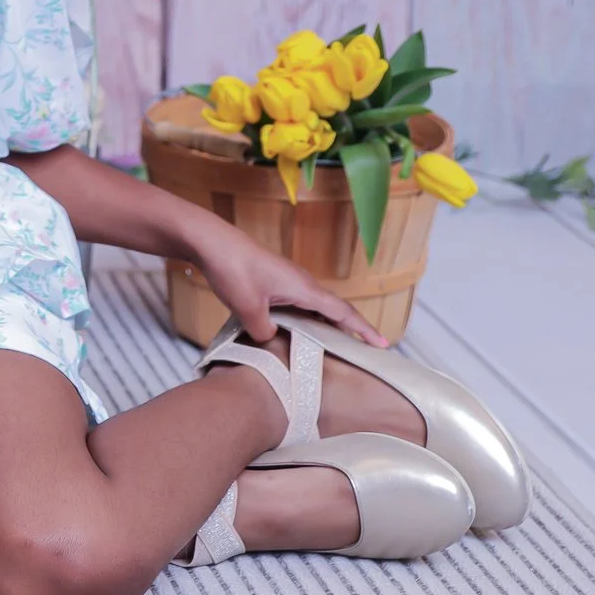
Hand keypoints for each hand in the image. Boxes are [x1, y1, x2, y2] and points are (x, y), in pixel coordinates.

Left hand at [190, 221, 386, 346]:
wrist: (211, 241)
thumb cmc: (233, 270)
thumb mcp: (248, 308)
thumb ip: (265, 331)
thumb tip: (272, 338)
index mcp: (304, 289)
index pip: (342, 312)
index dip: (363, 330)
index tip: (383, 345)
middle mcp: (302, 283)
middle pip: (334, 309)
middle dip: (350, 330)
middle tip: (363, 352)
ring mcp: (288, 280)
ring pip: (315, 306)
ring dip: (326, 324)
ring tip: (334, 347)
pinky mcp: (274, 279)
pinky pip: (299, 302)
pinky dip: (306, 318)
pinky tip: (297, 330)